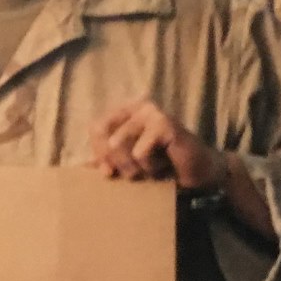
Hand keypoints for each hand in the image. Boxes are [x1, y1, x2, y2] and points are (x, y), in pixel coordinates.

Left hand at [91, 97, 274, 238]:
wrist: (200, 175)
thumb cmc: (163, 168)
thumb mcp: (129, 164)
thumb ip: (107, 161)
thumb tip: (81, 167)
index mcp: (126, 111)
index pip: (95, 127)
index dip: (99, 152)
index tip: (110, 172)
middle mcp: (138, 105)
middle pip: (103, 133)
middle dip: (115, 161)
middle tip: (135, 173)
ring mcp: (151, 111)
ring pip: (118, 144)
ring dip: (134, 167)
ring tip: (152, 168)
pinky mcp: (164, 123)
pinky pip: (139, 152)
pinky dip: (150, 167)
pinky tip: (165, 165)